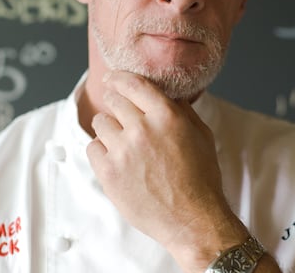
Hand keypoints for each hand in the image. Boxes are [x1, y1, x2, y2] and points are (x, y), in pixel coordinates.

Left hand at [85, 71, 247, 270]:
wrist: (190, 216)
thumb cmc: (200, 177)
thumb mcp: (201, 135)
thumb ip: (181, 111)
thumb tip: (167, 96)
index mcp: (167, 116)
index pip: (135, 84)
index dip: (120, 77)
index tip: (113, 77)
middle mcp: (142, 129)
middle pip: (114, 101)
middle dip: (115, 102)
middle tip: (119, 110)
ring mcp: (122, 151)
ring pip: (101, 123)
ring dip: (109, 127)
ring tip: (121, 140)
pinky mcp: (108, 172)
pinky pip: (92, 148)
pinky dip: (101, 150)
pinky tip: (117, 158)